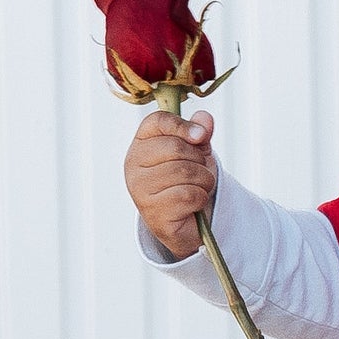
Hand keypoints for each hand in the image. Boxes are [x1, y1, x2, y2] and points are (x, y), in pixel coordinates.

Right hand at [125, 106, 217, 261]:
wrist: (187, 220)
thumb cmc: (188, 181)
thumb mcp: (197, 152)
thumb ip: (200, 133)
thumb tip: (204, 118)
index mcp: (141, 144)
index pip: (158, 121)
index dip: (183, 125)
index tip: (201, 136)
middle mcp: (133, 165)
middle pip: (176, 147)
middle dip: (199, 160)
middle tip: (199, 171)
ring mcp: (140, 189)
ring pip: (185, 172)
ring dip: (204, 180)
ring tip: (197, 187)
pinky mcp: (153, 212)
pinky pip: (189, 195)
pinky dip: (200, 198)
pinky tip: (193, 203)